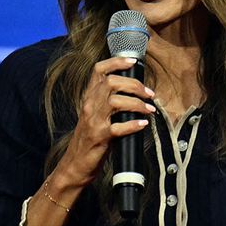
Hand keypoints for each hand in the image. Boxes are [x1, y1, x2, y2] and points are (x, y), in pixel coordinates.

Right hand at [57, 56, 155, 186]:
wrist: (75, 164)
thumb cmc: (89, 139)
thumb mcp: (94, 115)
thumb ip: (108, 102)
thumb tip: (135, 91)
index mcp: (88, 98)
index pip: (98, 71)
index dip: (116, 62)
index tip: (133, 62)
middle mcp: (89, 106)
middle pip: (111, 83)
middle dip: (134, 85)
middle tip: (149, 93)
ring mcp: (94, 122)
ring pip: (116, 102)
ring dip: (137, 104)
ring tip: (150, 109)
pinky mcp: (100, 138)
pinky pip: (118, 128)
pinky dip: (134, 125)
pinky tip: (144, 124)